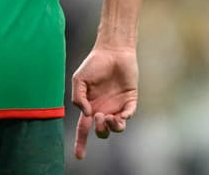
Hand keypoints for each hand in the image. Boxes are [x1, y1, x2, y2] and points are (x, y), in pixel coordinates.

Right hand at [70, 45, 138, 159]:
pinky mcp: (130, 101)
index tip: (79, 157)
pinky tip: (121, 114)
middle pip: (101, 132)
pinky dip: (124, 119)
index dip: (81, 142)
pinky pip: (128, 116)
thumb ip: (77, 97)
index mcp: (89, 106)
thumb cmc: (94, 63)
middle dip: (100, 130)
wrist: (113, 52)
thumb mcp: (79, 79)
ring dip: (112, 127)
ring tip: (110, 117)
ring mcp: (117, 106)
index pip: (84, 129)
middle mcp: (103, 109)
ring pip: (116, 128)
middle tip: (99, 116)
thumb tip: (87, 114)